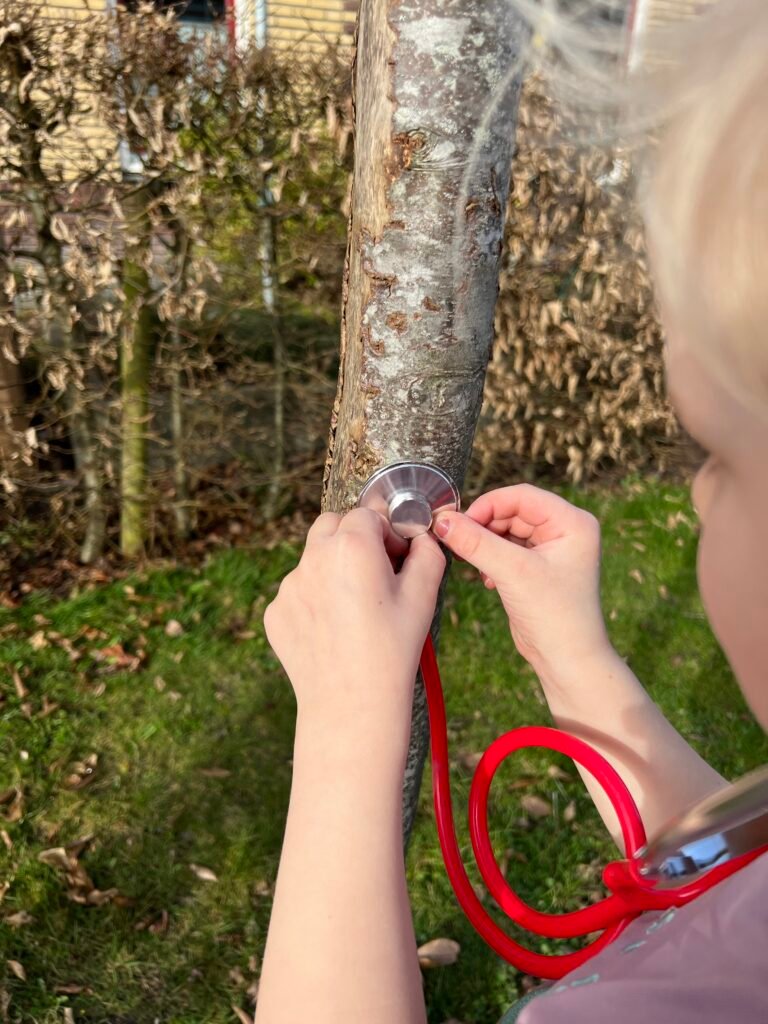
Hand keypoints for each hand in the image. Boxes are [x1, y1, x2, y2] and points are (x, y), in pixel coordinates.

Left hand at [264, 508, 445, 734]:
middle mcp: (313, 558)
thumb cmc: (392, 649)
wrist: (351, 703)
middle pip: (331, 525)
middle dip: (353, 539)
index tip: (396, 558)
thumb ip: (427, 554)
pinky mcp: (276, 612)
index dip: (386, 534)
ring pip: (313, 559)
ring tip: (355, 610)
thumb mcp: (424, 596)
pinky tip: (334, 630)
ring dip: (333, 569)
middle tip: (374, 572)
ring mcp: (289, 586)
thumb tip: (421, 539)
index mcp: (352, 546)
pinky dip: (315, 600)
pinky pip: (298, 592)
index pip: (368, 516)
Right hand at [433, 484, 609, 672]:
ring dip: (486, 544)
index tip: (460, 522)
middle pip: (513, 511)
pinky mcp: (538, 568)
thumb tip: (442, 521)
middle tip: (458, 541)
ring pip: (507, 531)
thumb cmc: (556, 616)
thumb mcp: (512, 572)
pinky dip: (491, 558)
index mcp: (572, 522)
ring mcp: (552, 550)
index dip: (488, 505)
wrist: (568, 661)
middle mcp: (566, 531)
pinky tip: (487, 578)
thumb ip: (475, 543)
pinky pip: (507, 549)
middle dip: (484, 526)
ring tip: (475, 564)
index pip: (522, 496)